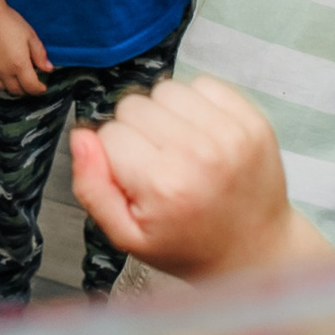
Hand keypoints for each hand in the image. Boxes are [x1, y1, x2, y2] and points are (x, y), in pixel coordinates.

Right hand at [0, 4, 51, 95]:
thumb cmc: (9, 22)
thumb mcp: (30, 36)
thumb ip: (40, 54)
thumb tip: (48, 68)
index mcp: (19, 65)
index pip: (31, 87)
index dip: (39, 89)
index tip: (42, 86)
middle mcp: (4, 71)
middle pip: (17, 91)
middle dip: (26, 90)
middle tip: (30, 83)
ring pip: (2, 89)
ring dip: (11, 87)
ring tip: (15, 80)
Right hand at [67, 75, 330, 281]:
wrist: (254, 250)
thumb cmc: (187, 245)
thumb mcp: (127, 235)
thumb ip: (92, 187)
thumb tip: (80, 136)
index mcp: (163, 185)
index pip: (107, 133)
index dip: (113, 155)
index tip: (135, 179)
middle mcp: (198, 153)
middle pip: (134, 105)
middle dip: (137, 131)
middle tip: (157, 164)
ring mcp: (230, 134)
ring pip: (166, 89)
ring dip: (165, 114)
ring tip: (180, 147)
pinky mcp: (252, 120)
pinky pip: (204, 84)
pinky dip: (196, 104)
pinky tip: (203, 135)